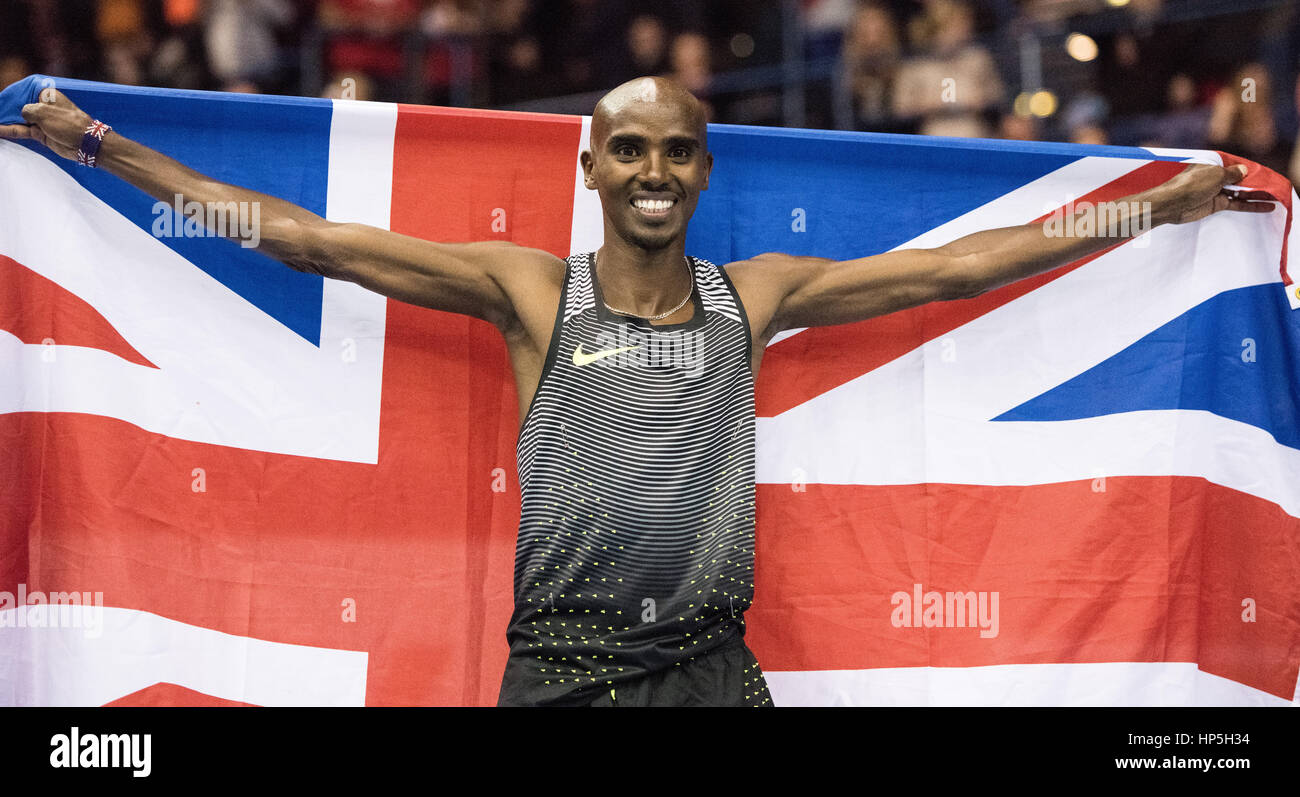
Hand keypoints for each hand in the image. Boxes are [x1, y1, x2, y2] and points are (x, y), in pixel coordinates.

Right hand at [0, 88, 95, 160]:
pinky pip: (21, 130)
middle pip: (18, 105)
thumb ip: (26, 110)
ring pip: (17, 118)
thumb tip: (18, 113)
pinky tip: (0, 130)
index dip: (10, 94)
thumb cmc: (68, 124)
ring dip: (5, 119)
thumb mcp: (43, 113)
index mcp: (46, 94)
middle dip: (6, 108)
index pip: (22, 90)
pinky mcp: (40, 133)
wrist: (85, 144)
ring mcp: (40, 120)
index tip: (1, 100)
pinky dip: (10, 130)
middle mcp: (41, 105)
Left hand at [1154, 163, 1275, 224]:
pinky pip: (1237, 204)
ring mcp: (1216, 190)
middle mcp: (1216, 176)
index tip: (1264, 174)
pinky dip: (1250, 205)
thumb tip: (1244, 170)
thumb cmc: (1192, 184)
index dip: (1250, 169)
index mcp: (1214, 164)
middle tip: (1272, 187)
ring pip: (1240, 192)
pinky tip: (1264, 206)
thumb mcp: (1216, 175)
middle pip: (1239, 179)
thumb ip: (1233, 174)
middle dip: (1254, 183)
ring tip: (1272, 197)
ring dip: (1255, 195)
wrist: (1173, 204)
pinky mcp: (1216, 204)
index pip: (1236, 165)